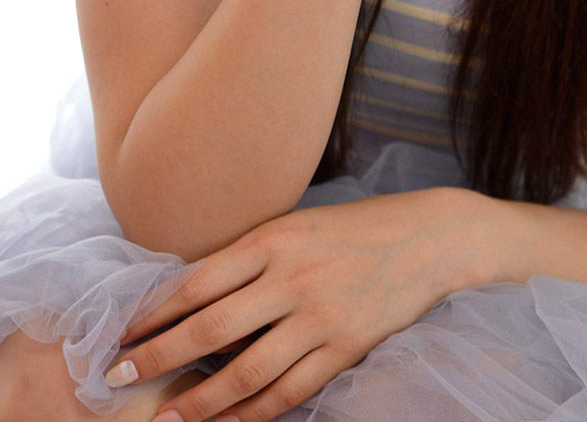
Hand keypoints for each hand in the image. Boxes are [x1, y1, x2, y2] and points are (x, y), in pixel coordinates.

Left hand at [105, 189, 461, 421]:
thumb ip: (249, 258)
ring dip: (200, 401)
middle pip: (211, 328)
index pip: (198, 282)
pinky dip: (254, 412)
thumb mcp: (295, 225)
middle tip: (118, 378)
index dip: (154, 313)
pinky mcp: (346, 347)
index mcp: (273, 239)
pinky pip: (290, 391)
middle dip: (158, 357)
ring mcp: (320, 316)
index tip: (122, 335)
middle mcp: (292, 277)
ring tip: (166, 418)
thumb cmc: (353, 228)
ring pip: (246, 371)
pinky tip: (228, 421)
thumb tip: (189, 295)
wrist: (427, 238)